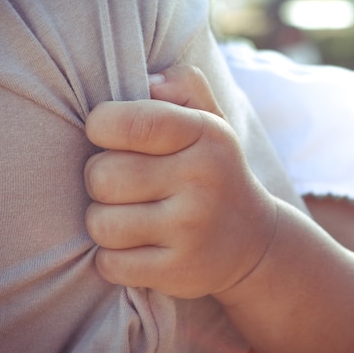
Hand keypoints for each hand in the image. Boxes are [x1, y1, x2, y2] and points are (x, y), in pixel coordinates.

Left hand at [84, 65, 276, 298]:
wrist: (254, 241)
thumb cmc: (213, 171)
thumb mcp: (211, 120)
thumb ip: (183, 84)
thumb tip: (147, 81)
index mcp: (205, 134)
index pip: (129, 122)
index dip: (100, 126)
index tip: (109, 135)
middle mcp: (201, 180)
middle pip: (102, 176)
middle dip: (101, 179)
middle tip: (124, 183)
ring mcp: (191, 230)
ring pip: (100, 223)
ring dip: (104, 221)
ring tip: (130, 215)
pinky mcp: (179, 271)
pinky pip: (109, 264)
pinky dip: (112, 258)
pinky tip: (136, 247)